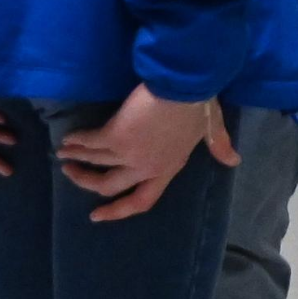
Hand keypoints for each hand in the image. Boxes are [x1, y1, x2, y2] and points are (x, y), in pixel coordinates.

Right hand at [56, 84, 236, 220]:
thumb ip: (218, 145)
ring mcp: (129, 154)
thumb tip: (233, 161)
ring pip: (96, 164)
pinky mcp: (114, 136)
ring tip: (64, 152)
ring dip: (76, 158)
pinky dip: (77, 141)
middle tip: (71, 173)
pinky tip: (68, 138)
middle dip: (86, 182)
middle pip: (109, 186)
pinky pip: (89, 143)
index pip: (142, 200)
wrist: (185, 83)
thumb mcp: (211, 128)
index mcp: (168, 168)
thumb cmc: (199, 103)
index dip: (118, 211)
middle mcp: (146, 167)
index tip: (97, 215)